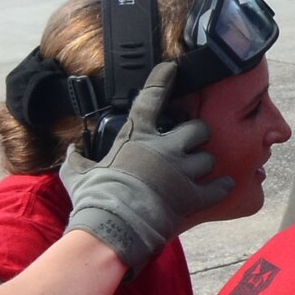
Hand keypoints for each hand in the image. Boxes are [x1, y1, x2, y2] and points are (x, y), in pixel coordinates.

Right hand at [61, 61, 232, 268]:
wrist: (113, 226)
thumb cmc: (94, 198)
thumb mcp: (78, 173)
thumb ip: (78, 160)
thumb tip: (72, 152)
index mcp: (136, 136)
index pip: (151, 98)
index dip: (163, 80)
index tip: (172, 68)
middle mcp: (164, 149)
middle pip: (198, 129)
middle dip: (198, 134)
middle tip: (193, 143)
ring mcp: (181, 172)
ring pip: (209, 157)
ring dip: (205, 164)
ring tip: (198, 172)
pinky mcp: (193, 195)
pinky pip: (219, 186)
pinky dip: (221, 187)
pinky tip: (221, 186)